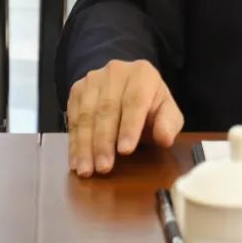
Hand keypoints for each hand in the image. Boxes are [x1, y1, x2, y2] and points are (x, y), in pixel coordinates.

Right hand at [67, 59, 183, 176]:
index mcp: (142, 74)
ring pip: (86, 115)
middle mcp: (116, 72)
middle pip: (107, 109)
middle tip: (103, 168)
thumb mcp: (167, 112)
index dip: (130, 126)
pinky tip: (76, 161)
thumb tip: (165, 138)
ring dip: (85, 145)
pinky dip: (74, 143)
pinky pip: (72, 119)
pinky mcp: (77, 90)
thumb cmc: (150, 105)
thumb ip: (169, 124)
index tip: (125, 151)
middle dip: (104, 142)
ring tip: (86, 170)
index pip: (135, 100)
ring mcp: (93, 79)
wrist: (127, 88)